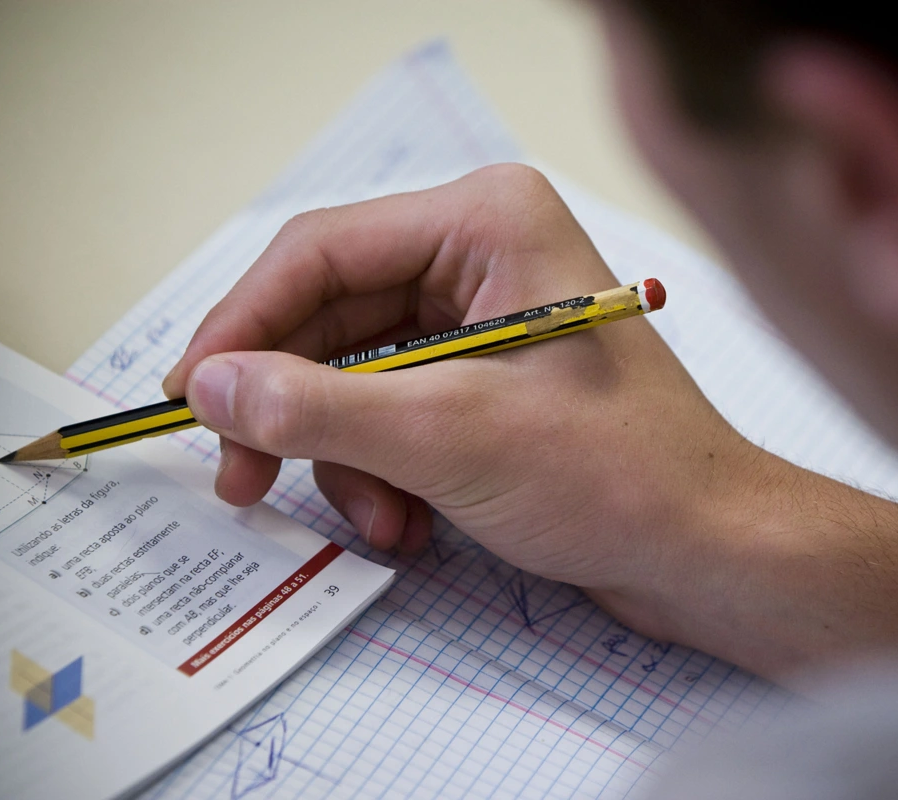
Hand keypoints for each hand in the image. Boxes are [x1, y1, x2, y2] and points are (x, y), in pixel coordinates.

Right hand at [164, 164, 897, 686]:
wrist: (709, 551)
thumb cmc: (617, 476)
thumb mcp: (450, 438)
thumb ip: (318, 407)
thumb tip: (211, 385)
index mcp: (486, 221)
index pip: (321, 252)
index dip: (242, 325)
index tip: (189, 397)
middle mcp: (482, 253)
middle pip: (333, 316)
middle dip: (291, 407)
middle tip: (240, 477)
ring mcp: (485, 316)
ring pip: (357, 373)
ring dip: (345, 455)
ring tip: (376, 520)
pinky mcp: (487, 376)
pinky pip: (395, 408)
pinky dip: (383, 468)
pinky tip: (407, 522)